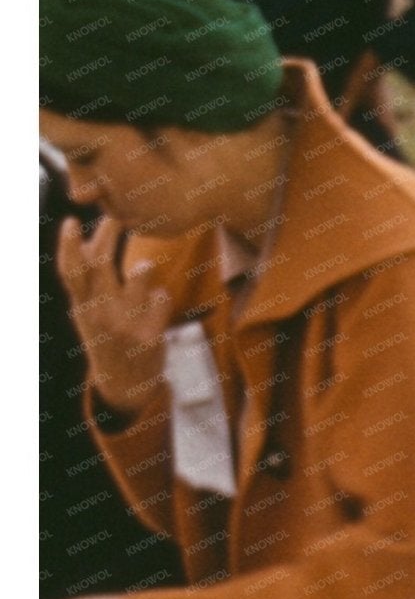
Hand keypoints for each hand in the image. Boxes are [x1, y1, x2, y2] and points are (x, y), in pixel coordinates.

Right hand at [55, 213, 172, 415]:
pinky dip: (160, 295)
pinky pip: (159, 303)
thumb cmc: (106, 335)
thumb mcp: (89, 310)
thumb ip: (90, 278)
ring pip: (134, 287)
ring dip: (140, 272)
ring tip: (144, 265)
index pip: (70, 272)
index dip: (69, 246)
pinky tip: (160, 294)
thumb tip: (90, 235)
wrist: (125, 383)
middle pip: (101, 267)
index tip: (72, 220)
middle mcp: (100, 313)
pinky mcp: (149, 336)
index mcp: (82, 305)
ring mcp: (125, 324)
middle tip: (120, 214)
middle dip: (109, 236)